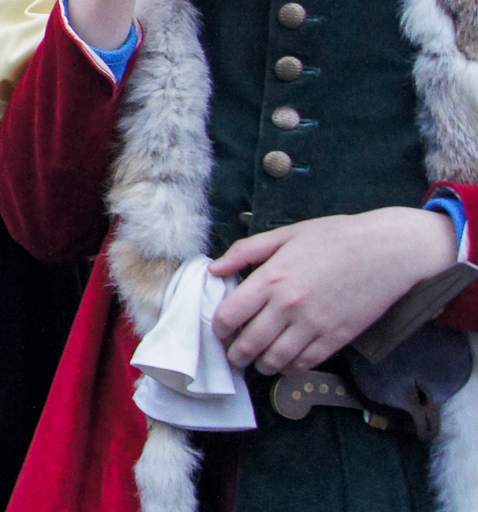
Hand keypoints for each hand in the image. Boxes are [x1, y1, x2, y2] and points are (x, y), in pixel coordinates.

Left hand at [209, 208, 457, 375]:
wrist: (387, 250)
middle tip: (233, 354)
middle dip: (235, 354)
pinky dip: (290, 367)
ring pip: (275, 360)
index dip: (218, 328)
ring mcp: (314, 325)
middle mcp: (288, 306)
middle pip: (248, 344)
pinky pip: (305, 363)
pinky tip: (285, 361)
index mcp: (271, 278)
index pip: (229, 315)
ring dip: (261, 365)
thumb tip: (215, 269)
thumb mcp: (286, 234)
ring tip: (257, 361)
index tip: (220, 330)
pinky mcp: (337, 338)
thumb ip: (246, 251)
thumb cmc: (336, 237)